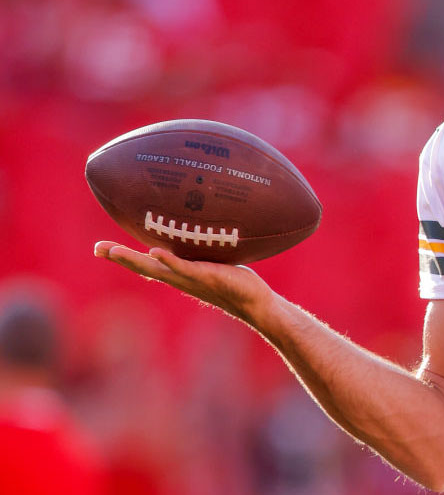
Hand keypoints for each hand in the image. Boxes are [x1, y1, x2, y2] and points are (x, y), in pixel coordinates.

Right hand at [94, 241, 274, 323]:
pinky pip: (184, 268)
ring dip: (134, 260)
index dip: (122, 257)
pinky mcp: (206, 276)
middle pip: (142, 267)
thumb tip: (194, 234)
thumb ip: (200, 254)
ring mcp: (190, 278)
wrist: (254, 301)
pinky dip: (169, 261)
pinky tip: (154, 251)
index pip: (145, 264)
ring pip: (157, 268)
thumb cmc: (234, 280)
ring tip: (113, 250)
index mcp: (178, 273)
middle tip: (97, 248)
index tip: (98, 248)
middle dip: (119, 258)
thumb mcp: (212, 263)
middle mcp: (179, 278)